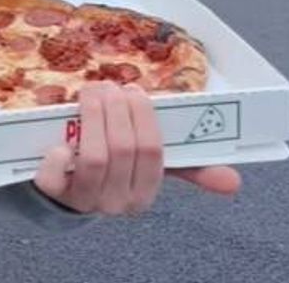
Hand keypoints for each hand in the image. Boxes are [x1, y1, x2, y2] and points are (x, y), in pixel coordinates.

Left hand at [33, 83, 240, 214]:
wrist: (65, 189)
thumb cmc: (114, 166)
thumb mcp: (147, 164)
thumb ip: (187, 166)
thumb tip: (235, 181)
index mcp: (144, 194)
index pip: (152, 151)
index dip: (142, 116)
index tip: (134, 89)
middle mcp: (117, 202)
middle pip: (122, 149)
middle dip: (116, 109)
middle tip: (109, 86)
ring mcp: (83, 200)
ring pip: (94, 158)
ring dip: (91, 117)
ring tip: (91, 93)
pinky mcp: (52, 196)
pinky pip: (53, 180)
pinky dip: (56, 157)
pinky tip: (59, 140)